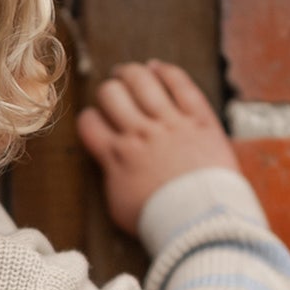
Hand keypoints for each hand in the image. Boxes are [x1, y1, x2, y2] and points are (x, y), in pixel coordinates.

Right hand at [75, 61, 237, 232]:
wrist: (201, 221)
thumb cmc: (161, 221)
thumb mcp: (119, 205)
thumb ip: (111, 176)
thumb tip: (107, 161)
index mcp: (117, 156)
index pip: (89, 123)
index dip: (89, 119)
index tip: (95, 121)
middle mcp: (139, 133)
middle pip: (111, 94)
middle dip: (107, 91)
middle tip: (111, 92)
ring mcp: (170, 123)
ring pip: (142, 81)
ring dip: (130, 73)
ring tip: (127, 72)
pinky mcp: (199, 118)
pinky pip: (180, 84)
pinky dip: (166, 71)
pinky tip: (157, 67)